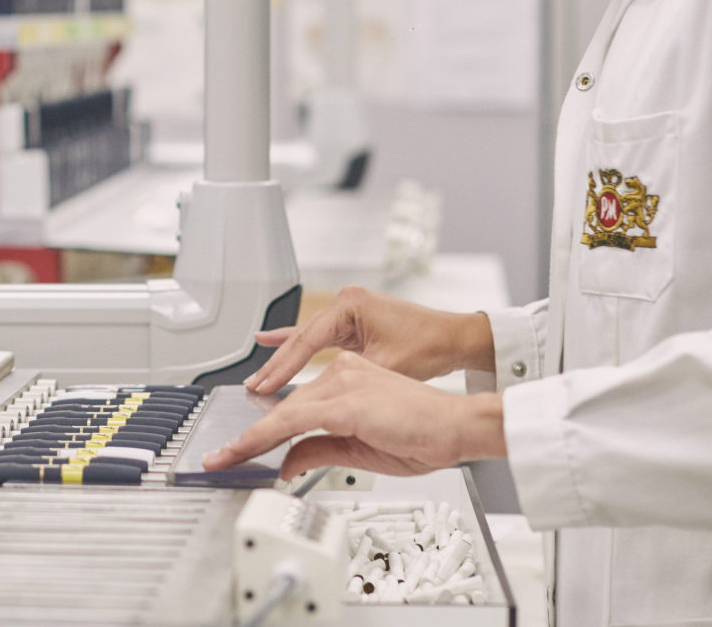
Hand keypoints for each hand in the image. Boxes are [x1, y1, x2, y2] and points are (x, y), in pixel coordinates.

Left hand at [202, 354, 506, 479]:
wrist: (459, 429)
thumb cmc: (424, 436)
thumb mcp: (359, 451)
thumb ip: (319, 451)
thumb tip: (285, 463)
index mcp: (346, 380)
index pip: (293, 408)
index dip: (259, 432)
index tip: (233, 450)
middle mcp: (340, 374)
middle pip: (282, 410)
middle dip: (247, 438)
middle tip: (218, 459)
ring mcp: (342, 384)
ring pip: (283, 415)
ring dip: (249, 441)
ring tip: (223, 460)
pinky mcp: (346, 401)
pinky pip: (295, 421)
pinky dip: (266, 437)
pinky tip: (246, 450)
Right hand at [243, 286, 494, 395]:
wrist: (456, 339)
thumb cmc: (430, 346)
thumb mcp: (384, 369)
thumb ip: (347, 386)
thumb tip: (319, 407)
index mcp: (350, 305)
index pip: (306, 341)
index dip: (283, 368)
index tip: (265, 387)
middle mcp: (346, 303)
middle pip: (301, 339)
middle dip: (277, 365)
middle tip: (254, 386)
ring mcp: (348, 311)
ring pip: (307, 340)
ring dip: (284, 360)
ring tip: (258, 376)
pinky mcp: (352, 322)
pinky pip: (317, 336)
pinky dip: (295, 343)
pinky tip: (269, 339)